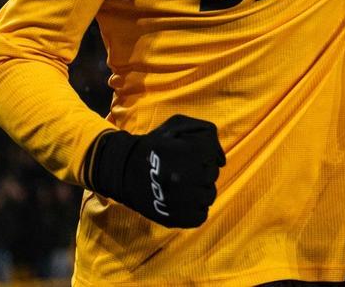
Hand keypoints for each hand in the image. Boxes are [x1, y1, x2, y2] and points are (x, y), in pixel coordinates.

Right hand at [88, 114, 225, 227]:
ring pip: (208, 197)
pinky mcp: (178, 219)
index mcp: (193, 153)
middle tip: (183, 170)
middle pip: (212, 177)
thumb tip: (221, 160)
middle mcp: (190, 178)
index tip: (188, 156)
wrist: (123, 171)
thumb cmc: (155, 145)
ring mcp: (184, 201)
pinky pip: (200, 215)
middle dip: (201, 172)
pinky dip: (194, 209)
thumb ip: (207, 134)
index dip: (204, 155)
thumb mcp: (179, 125)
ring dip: (199, 191)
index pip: (214, 158)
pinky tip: (182, 200)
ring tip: (182, 185)